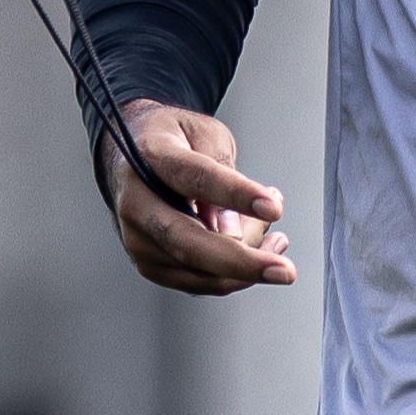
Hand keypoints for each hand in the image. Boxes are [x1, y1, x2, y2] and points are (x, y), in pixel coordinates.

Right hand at [99, 98, 296, 295]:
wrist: (131, 157)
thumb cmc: (176, 142)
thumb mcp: (205, 133)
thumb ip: (223, 171)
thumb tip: (232, 229)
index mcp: (152, 157)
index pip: (195, 178)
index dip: (236, 194)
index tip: (273, 207)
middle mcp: (137, 202)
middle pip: (188, 243)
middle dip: (242, 261)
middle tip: (284, 270)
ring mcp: (138, 238)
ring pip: (197, 270)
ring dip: (246, 261)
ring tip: (275, 237)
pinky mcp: (149, 263)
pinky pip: (198, 281)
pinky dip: (233, 274)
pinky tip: (258, 248)